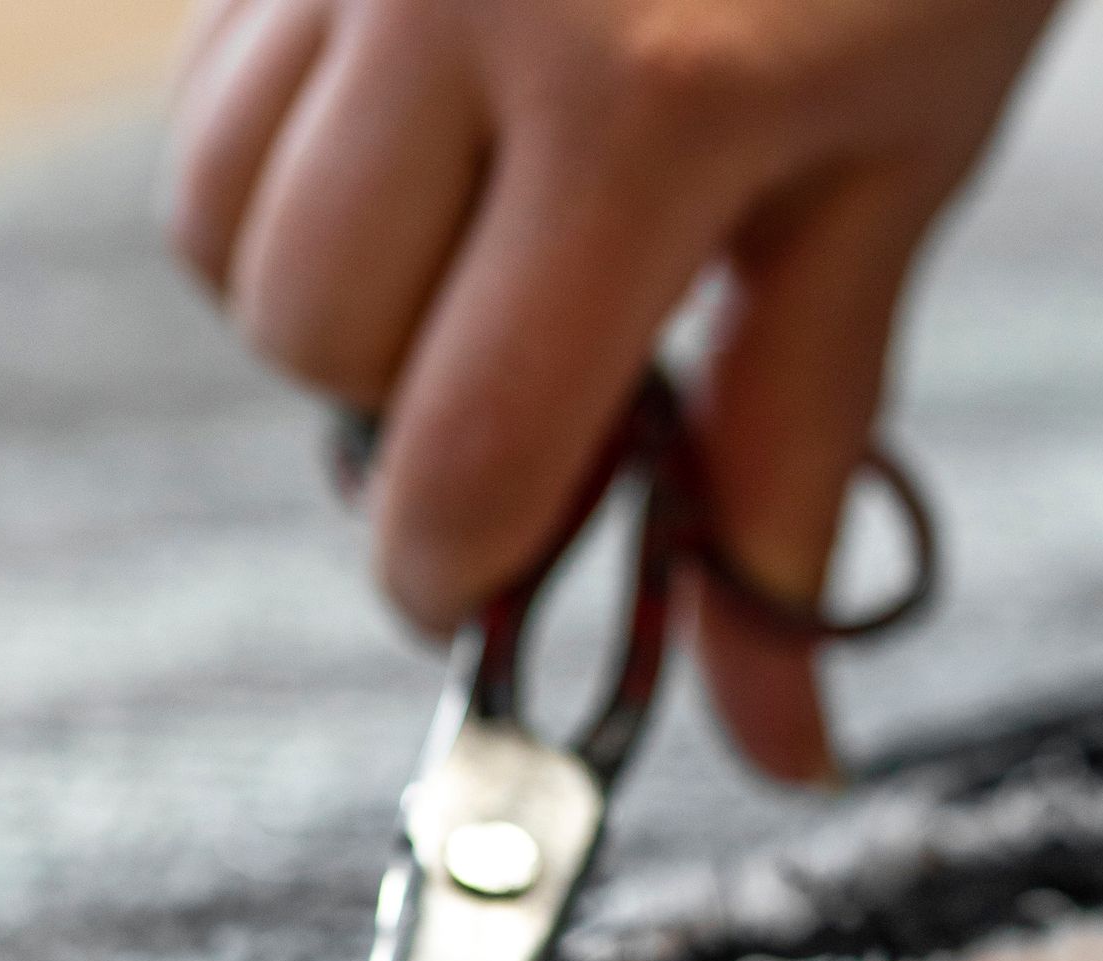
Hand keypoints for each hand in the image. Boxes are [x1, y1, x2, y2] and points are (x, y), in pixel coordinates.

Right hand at [169, 0, 1057, 779]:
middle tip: (521, 362)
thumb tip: (777, 732)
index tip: (486, 585)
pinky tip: (418, 119)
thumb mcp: (886, 178)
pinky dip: (291, 157)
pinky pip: (215, 86)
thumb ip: (791, 453)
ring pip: (221, 223)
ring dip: (327, 290)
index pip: (460, 457)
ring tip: (469, 228)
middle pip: (308, 345)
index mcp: (643, 106)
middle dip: (401, 410)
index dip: (455, 576)